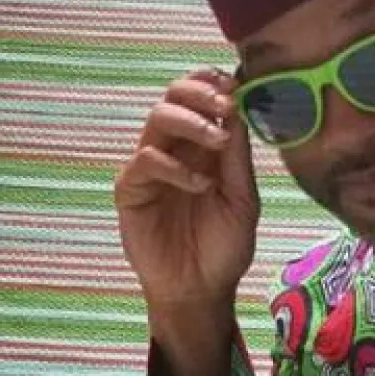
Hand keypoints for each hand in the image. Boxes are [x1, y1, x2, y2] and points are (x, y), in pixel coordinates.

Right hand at [115, 68, 259, 319]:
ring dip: (191, 123)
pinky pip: (147, 160)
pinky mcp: (132, 189)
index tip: (239, 87)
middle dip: (202, 94)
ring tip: (218, 142)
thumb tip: (240, 108)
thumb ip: (238, 157)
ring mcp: (151, 166)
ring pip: (158, 118)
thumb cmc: (223, 247)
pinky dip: (176, 167)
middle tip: (226, 106)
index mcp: (203, 145)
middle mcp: (175, 148)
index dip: (215, 84)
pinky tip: (201, 186)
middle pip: (175, 96)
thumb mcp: (242, 200)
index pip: (200, 96)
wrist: (201, 291)